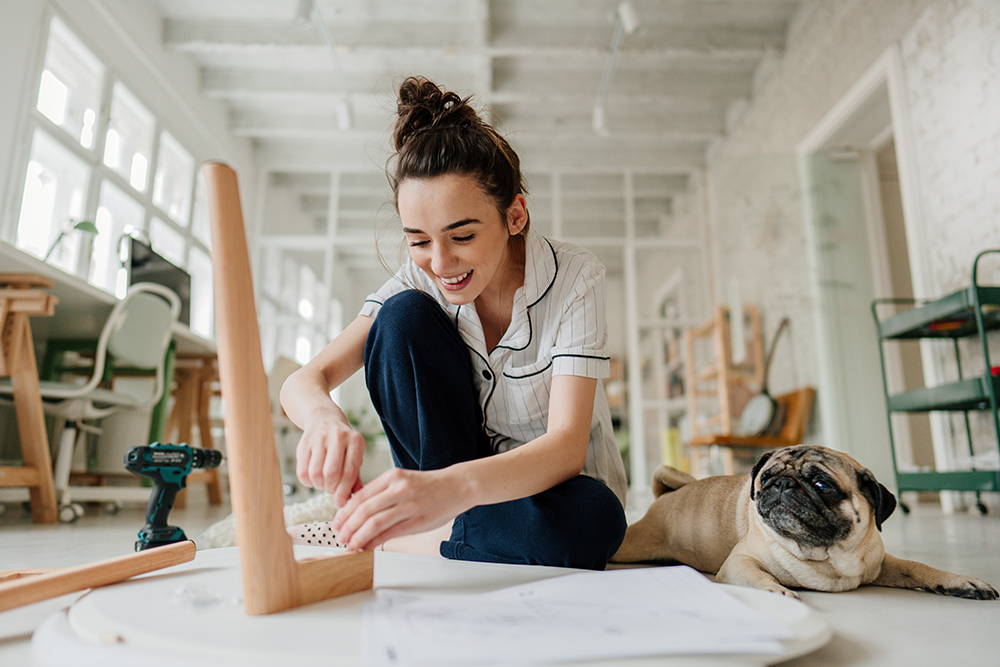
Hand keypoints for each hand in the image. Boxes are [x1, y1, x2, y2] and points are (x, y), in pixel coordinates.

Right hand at [295, 416, 365, 506]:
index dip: (343, 492)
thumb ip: (355, 477)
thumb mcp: (355, 455)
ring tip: (323, 483)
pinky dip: (307, 482)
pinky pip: (302, 471)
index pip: (349, 472)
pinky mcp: (303, 443)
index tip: (340, 503)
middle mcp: (338, 437)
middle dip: (330, 489)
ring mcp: (320, 438)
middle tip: (331, 490)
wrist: (324, 418)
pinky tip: (313, 479)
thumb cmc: (343, 443)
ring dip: (318, 485)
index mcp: (355, 441)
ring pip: (315, 473)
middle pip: (331, 474)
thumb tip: (354, 499)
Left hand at [331, 467, 467, 550]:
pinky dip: (375, 541)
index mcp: (392, 476)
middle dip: (348, 525)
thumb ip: (382, 495)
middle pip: (364, 509)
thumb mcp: (403, 482)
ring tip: (350, 545)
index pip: (360, 496)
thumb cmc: (429, 487)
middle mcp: (399, 488)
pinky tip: (367, 547)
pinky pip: (390, 532)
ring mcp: (409, 504)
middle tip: (339, 536)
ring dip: (358, 536)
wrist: (457, 486)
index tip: (337, 522)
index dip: (345, 512)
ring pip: (375, 522)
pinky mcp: (418, 519)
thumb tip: (358, 515)